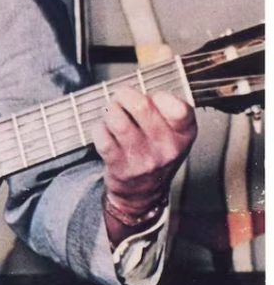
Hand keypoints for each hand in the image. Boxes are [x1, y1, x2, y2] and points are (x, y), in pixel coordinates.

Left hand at [92, 88, 196, 236]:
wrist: (143, 193)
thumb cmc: (156, 153)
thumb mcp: (174, 133)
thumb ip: (165, 109)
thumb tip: (138, 91)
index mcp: (184, 134)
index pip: (178, 108)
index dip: (160, 97)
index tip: (151, 98)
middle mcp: (167, 147)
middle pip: (141, 106)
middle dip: (124, 95)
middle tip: (121, 98)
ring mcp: (143, 158)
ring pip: (118, 119)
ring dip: (110, 110)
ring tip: (111, 112)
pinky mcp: (121, 166)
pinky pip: (103, 136)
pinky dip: (99, 128)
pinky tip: (104, 130)